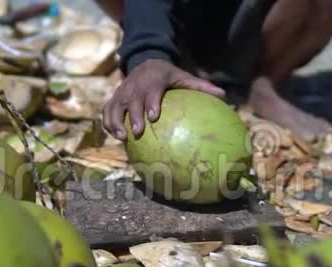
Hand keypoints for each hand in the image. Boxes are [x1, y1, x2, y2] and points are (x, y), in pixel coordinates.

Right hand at [102, 59, 225, 140]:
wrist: (145, 62)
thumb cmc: (168, 75)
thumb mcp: (184, 76)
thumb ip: (201, 87)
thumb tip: (224, 96)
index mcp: (153, 79)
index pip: (150, 91)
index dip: (150, 103)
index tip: (154, 117)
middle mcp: (135, 85)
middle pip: (131, 101)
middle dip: (133, 117)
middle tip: (137, 133)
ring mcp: (122, 92)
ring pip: (115, 107)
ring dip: (115, 122)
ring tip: (122, 138)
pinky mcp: (115, 98)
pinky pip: (107, 111)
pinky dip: (108, 123)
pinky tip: (115, 137)